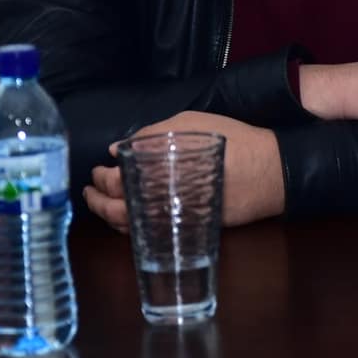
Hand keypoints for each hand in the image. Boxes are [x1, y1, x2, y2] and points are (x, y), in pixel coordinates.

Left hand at [83, 111, 285, 230]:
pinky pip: (147, 234)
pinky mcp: (184, 230)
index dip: (100, 179)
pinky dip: (130, 228)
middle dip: (96, 202)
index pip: (114, 184)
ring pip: (128, 229)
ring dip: (109, 218)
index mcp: (155, 174)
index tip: (97, 171)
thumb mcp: (189, 123)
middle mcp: (158, 202)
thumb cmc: (229, 142)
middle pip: (114, 211)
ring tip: (104, 205)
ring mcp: (171, 220)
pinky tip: (129, 217)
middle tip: (90, 191)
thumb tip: (117, 149)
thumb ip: (149, 134)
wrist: (267, 172)